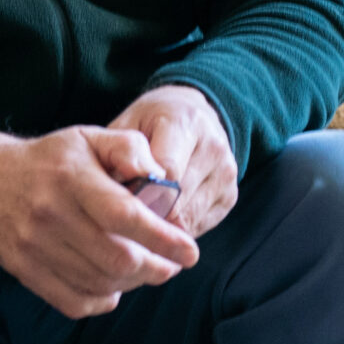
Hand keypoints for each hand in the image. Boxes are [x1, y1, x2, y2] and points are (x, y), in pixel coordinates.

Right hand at [0, 126, 198, 317]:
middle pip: (116, 259)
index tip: (190, 251)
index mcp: (71, 177)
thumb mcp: (90, 137)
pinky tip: (115, 287)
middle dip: (155, 268)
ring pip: (99, 283)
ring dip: (133, 283)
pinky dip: (102, 301)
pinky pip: (72, 302)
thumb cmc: (51, 159)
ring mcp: (33, 246)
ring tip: (148, 270)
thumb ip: (130, 148)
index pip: (124, 216)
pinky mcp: (23, 270)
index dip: (163, 238)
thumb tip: (162, 177)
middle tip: (172, 264)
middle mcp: (49, 214)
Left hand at [109, 85, 238, 237]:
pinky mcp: (230, 196)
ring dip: (160, 226)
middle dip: (147, 215)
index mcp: (186, 123)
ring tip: (139, 219)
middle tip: (122, 220)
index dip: (140, 195)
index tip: (117, 206)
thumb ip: (118, 155)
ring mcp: (226, 174)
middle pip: (178, 200)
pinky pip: (197, 227)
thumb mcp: (127, 124)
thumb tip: (113, 196)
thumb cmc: (151, 122)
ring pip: (187, 219)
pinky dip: (175, 229)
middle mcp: (213, 148)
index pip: (167, 173)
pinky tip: (161, 217)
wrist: (192, 114)